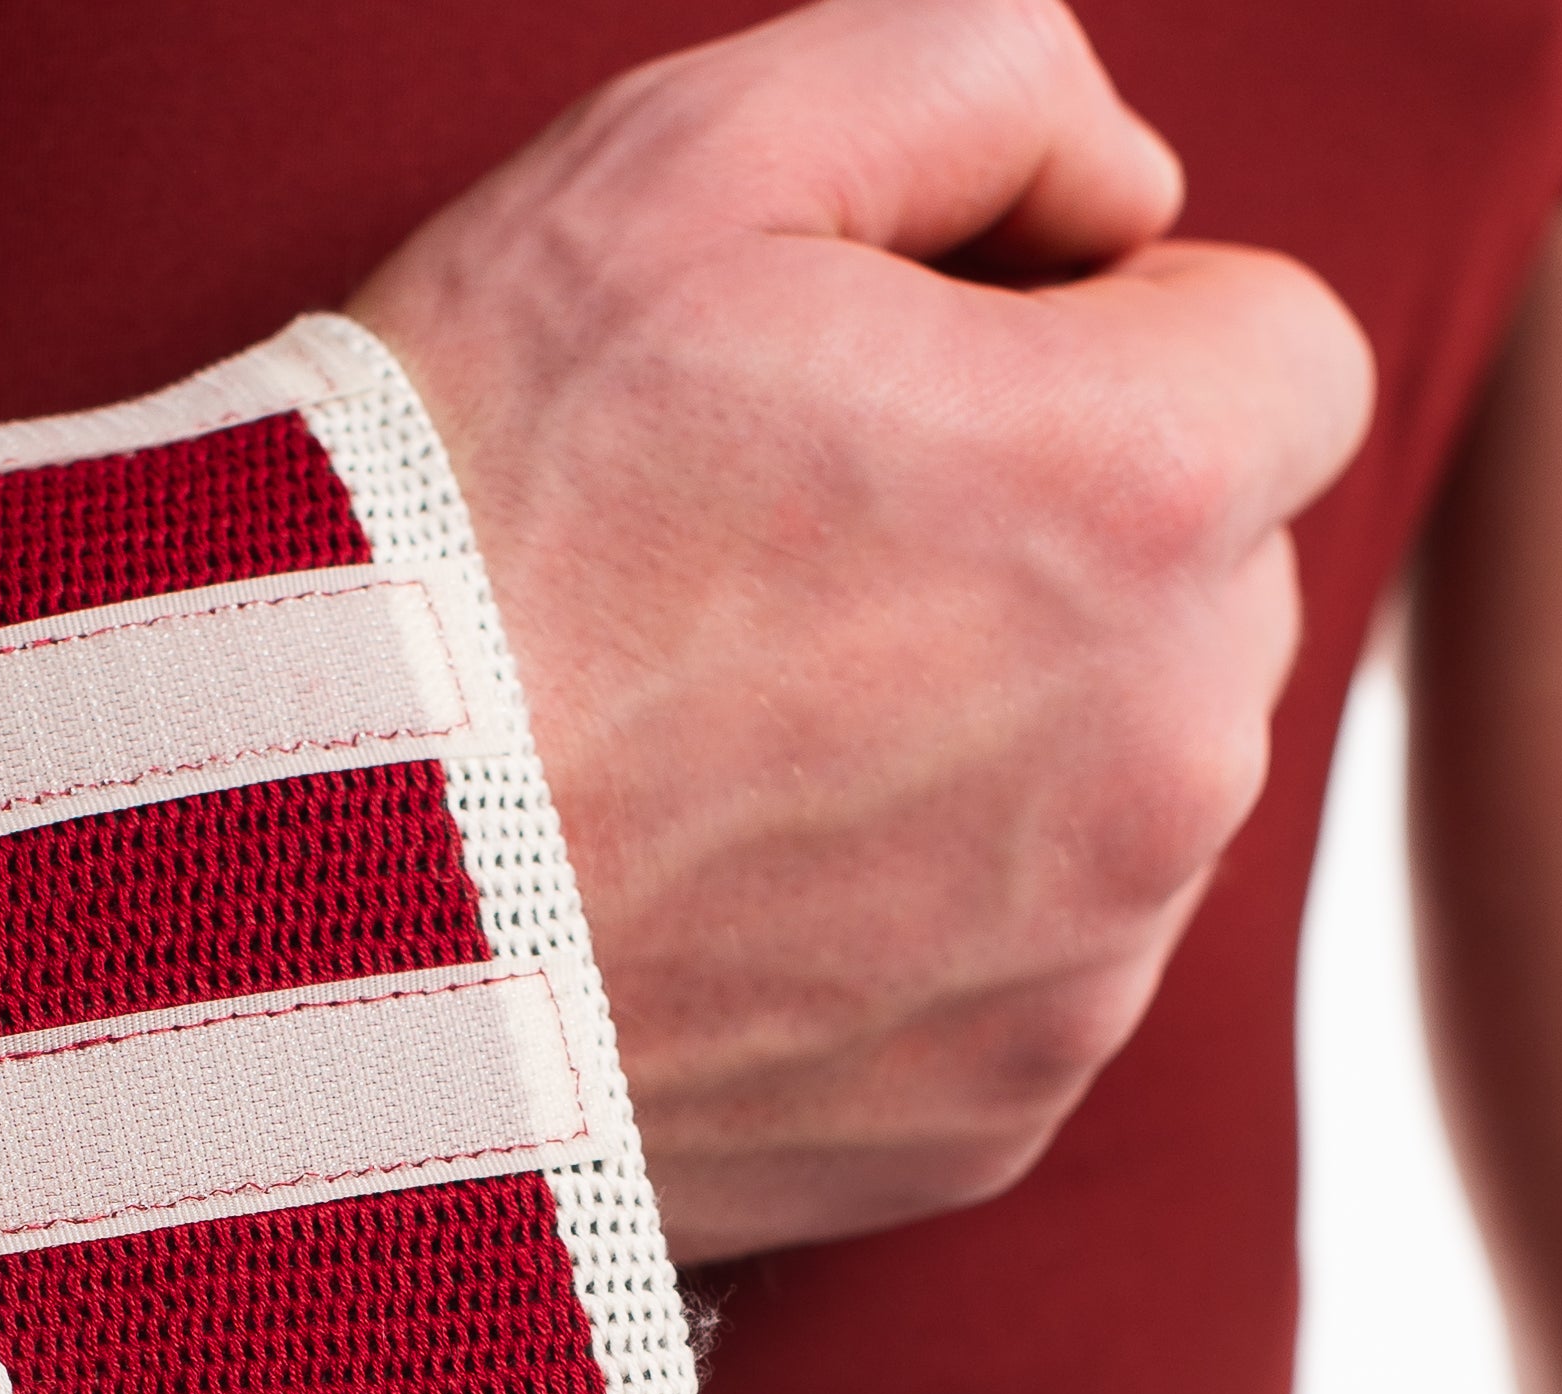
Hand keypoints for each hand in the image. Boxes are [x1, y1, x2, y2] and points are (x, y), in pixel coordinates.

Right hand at [349, 0, 1372, 1259]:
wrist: (277, 893)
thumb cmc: (458, 511)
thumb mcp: (686, 164)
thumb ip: (984, 78)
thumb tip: (1129, 188)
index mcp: (1144, 487)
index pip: (1284, 353)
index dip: (1108, 339)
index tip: (928, 388)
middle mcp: (1172, 755)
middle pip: (1219, 591)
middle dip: (1068, 551)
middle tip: (791, 571)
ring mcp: (1082, 970)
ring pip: (1131, 796)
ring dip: (1003, 751)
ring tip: (737, 749)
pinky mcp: (989, 1122)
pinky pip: (1030, 978)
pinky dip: (923, 935)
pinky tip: (733, 899)